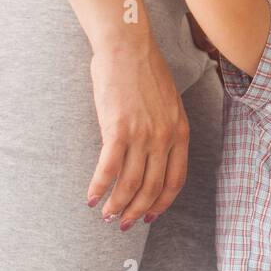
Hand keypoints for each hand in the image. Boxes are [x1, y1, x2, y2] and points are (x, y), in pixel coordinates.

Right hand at [86, 28, 189, 229]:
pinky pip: (108, 170)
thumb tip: (153, 154)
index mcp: (180, 132)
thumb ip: (166, 128)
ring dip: (116, 205)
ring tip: (105, 214)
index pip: (175, 181)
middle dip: (137, 212)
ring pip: (130, 185)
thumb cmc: (144, 70)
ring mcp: (142, 135)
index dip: (162, 203)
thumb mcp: (169, 102)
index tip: (150, 216)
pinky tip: (90, 197)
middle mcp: (164, 138)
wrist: (127, 47)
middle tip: (123, 223)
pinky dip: (98, 188)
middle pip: (152, 188)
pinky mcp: (117, 129)